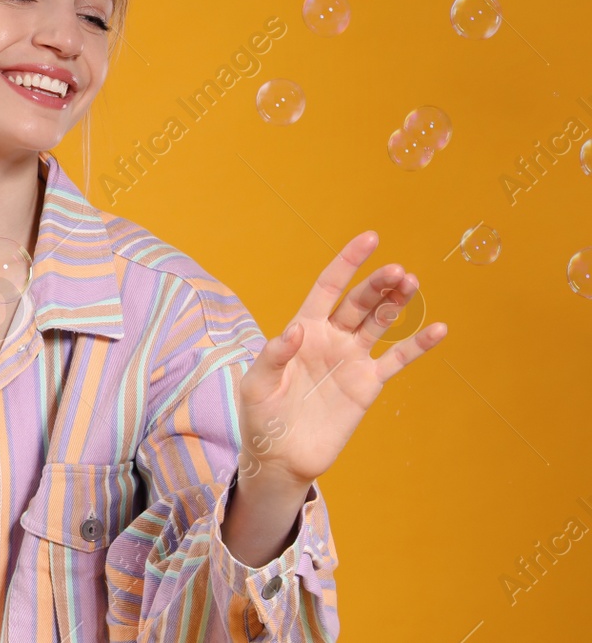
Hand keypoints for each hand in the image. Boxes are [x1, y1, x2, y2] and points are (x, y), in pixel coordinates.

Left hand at [236, 231, 448, 492]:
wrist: (280, 456)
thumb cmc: (260, 415)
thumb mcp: (257, 384)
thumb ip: (275, 356)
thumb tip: (297, 330)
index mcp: (302, 329)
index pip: (327, 287)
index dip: (347, 263)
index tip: (370, 239)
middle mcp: (331, 338)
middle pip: (359, 302)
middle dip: (377, 283)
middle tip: (398, 271)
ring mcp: (352, 360)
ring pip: (380, 323)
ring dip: (396, 303)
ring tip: (411, 283)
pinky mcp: (368, 385)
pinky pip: (397, 361)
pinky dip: (418, 345)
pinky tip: (438, 329)